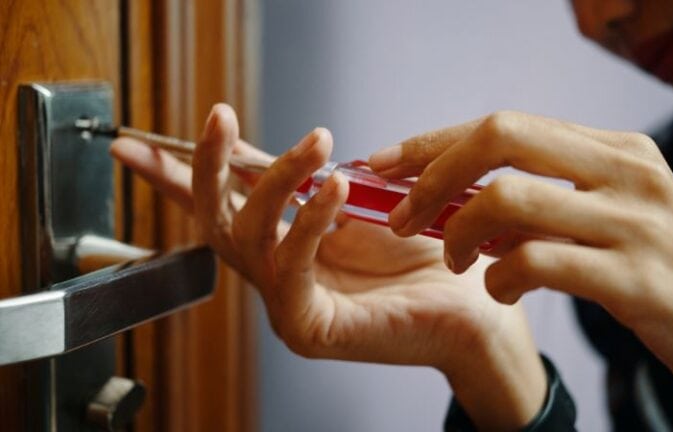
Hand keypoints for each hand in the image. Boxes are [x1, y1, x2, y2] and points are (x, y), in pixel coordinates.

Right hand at [110, 104, 547, 429]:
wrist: (472, 305)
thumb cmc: (426, 255)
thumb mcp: (366, 202)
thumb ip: (321, 181)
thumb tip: (294, 148)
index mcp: (286, 246)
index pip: (226, 205)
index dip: (179, 175)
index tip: (138, 144)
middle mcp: (278, 276)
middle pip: (218, 220)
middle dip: (208, 167)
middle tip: (219, 119)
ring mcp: (288, 305)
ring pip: (249, 237)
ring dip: (276, 182)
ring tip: (316, 144)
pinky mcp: (309, 327)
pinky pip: (290, 268)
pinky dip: (308, 223)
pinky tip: (334, 190)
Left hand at [369, 111, 672, 423]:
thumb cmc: (664, 276)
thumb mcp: (613, 218)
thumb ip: (549, 199)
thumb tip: (464, 199)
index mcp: (615, 149)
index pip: (504, 122)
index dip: (435, 141)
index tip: (386, 162)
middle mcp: (625, 171)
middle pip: (500, 136)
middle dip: (434, 173)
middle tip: (406, 216)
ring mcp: (633, 222)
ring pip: (510, 198)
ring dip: (460, 231)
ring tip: (453, 260)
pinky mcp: (635, 279)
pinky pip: (538, 261)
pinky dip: (500, 278)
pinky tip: (502, 292)